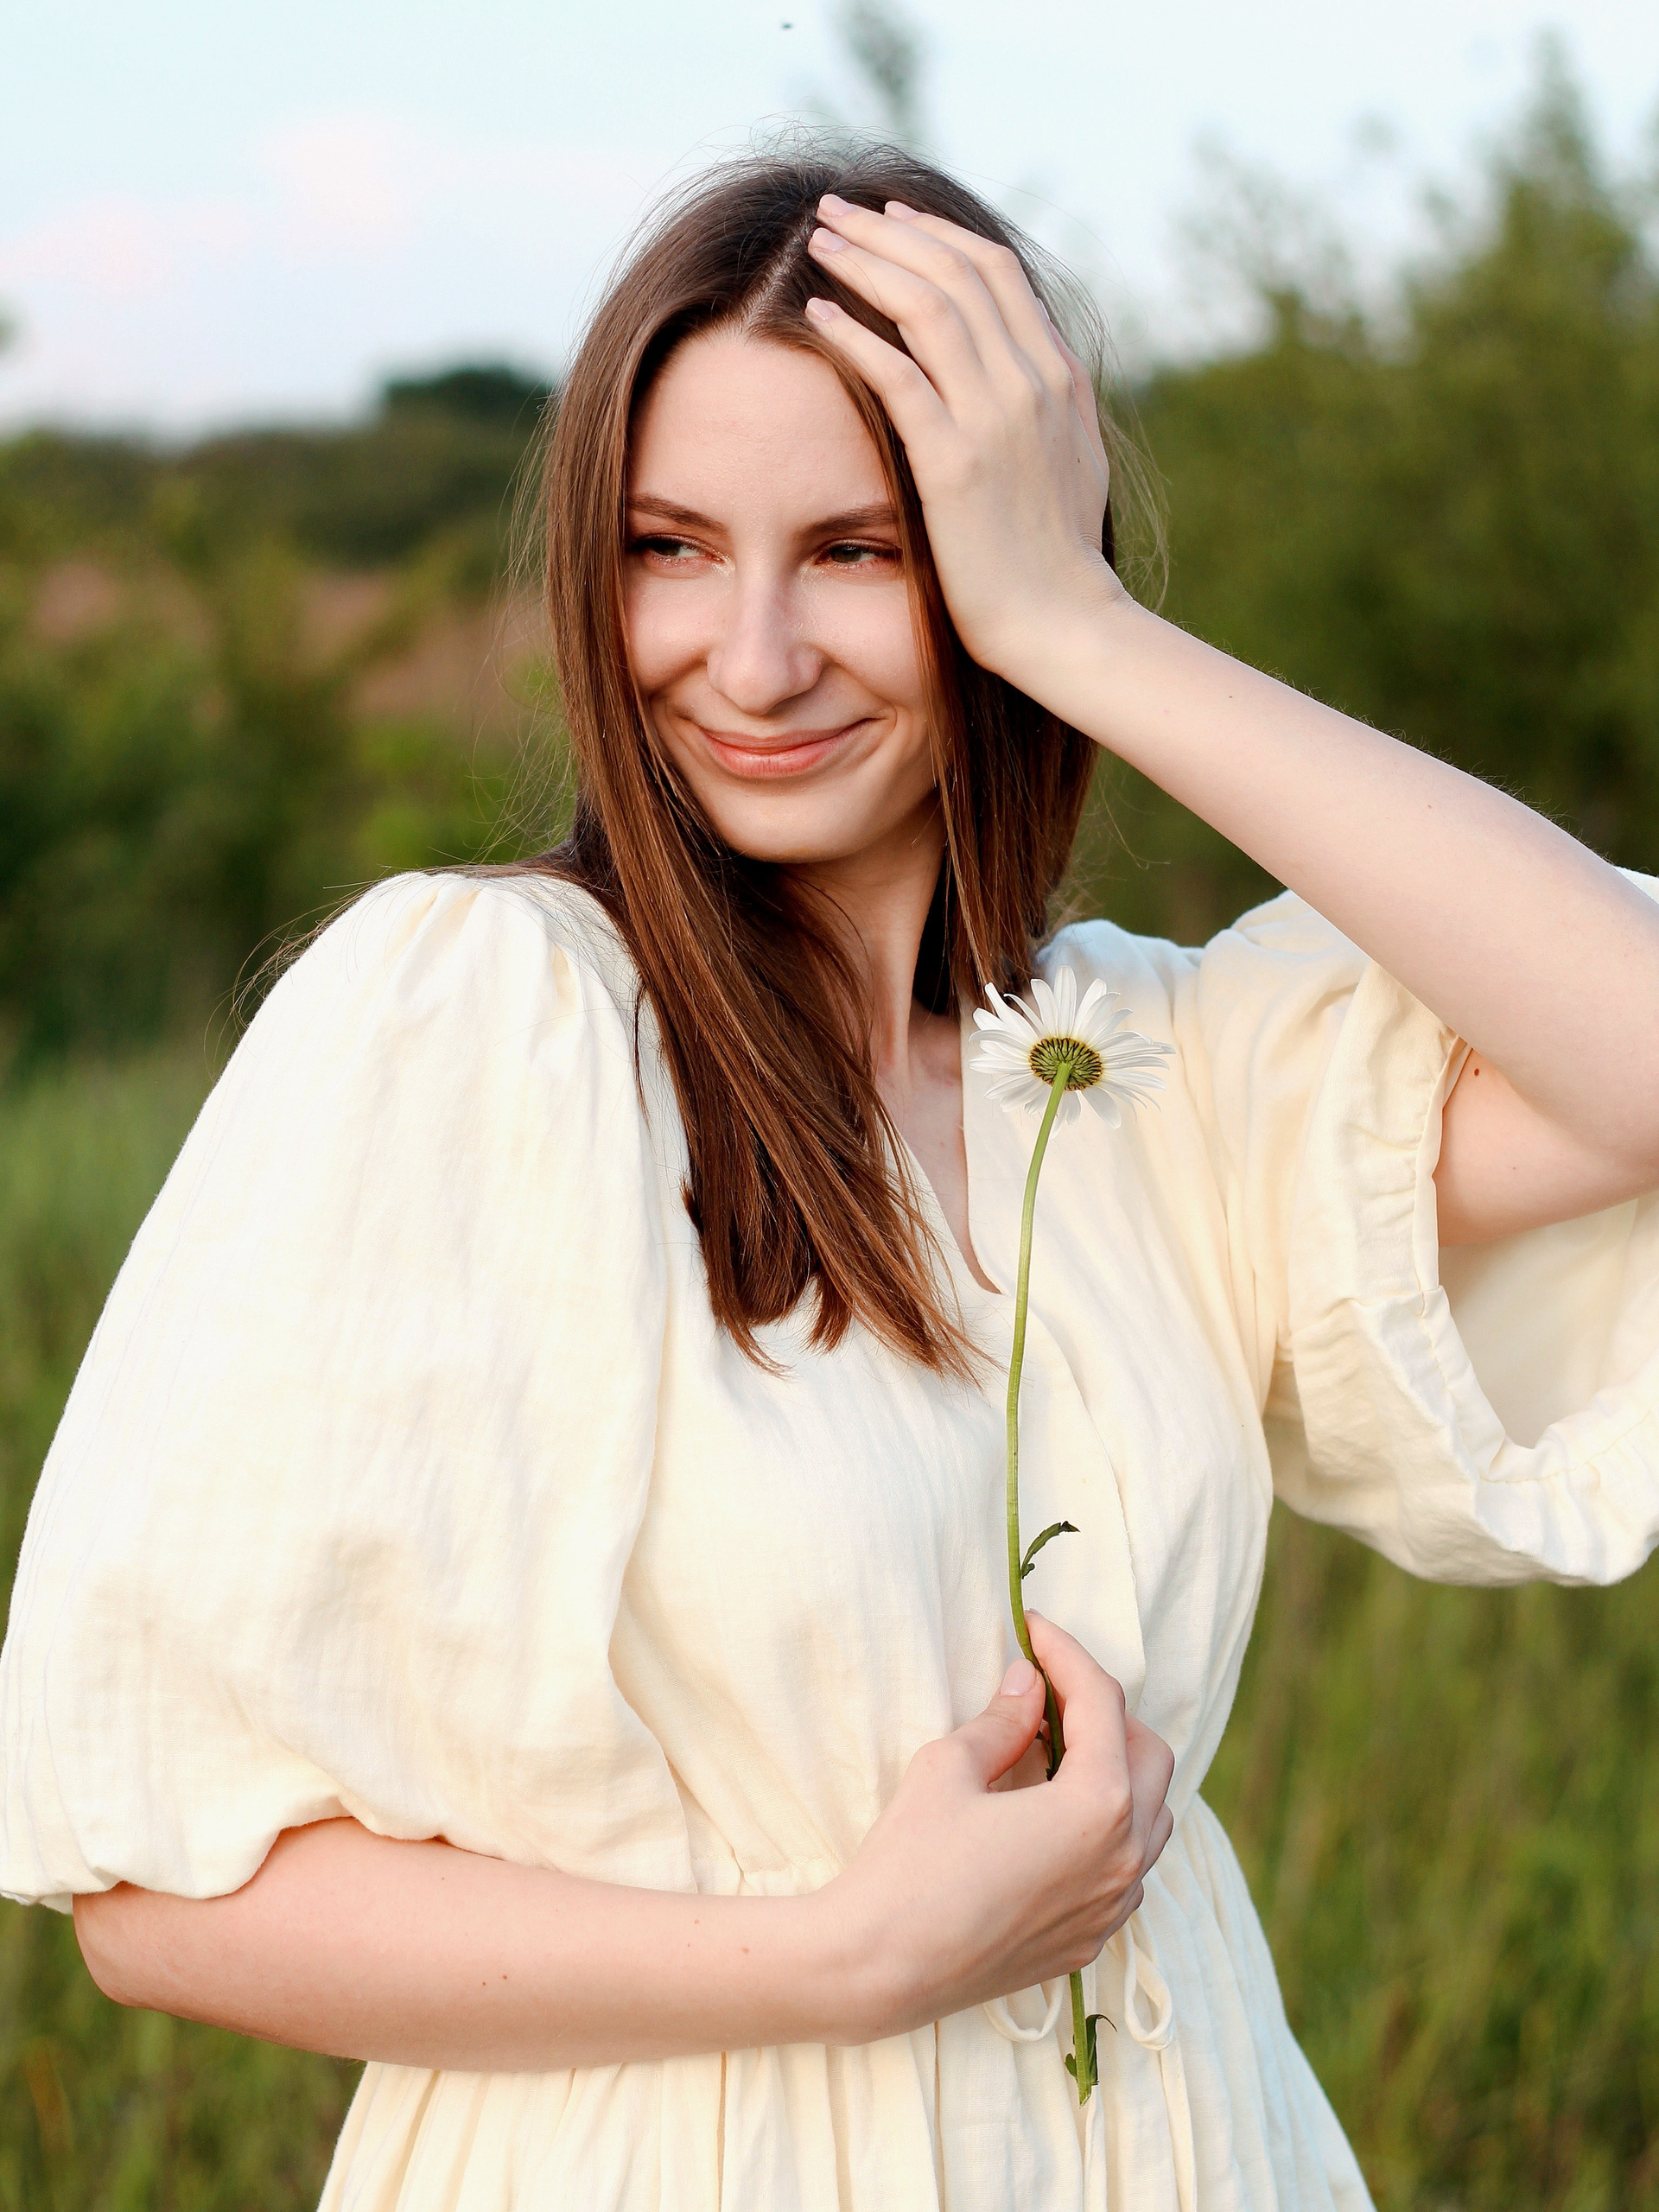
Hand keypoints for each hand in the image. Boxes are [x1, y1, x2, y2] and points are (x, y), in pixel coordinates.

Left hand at [803, 194, 1122, 689]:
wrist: (1065, 623)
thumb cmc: (1058, 558)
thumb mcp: (1072, 461)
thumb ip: (1050, 403)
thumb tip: (1027, 362)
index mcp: (1057, 377)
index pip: (995, 272)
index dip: (937, 235)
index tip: (892, 219)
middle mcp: (1029, 384)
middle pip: (955, 273)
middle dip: (889, 232)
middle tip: (836, 211)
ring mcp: (995, 421)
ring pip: (927, 308)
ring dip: (866, 265)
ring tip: (819, 242)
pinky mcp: (955, 464)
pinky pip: (898, 377)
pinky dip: (856, 336)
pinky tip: (818, 313)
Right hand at [828, 1614, 1175, 2036]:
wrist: (881, 1967)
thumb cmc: (910, 1861)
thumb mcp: (949, 1767)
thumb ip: (1003, 1719)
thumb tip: (1028, 1684)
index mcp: (1098, 1806)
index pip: (1101, 1702)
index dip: (1067, 1653)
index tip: (1033, 1628)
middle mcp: (1124, 1858)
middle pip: (1150, 1754)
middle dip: (1106, 1711)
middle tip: (1049, 1689)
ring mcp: (1112, 1907)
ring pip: (1150, 1816)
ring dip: (1116, 1770)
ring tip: (1054, 1748)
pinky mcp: (1088, 1940)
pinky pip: (1125, 1868)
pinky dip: (1106, 1827)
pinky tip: (1051, 1815)